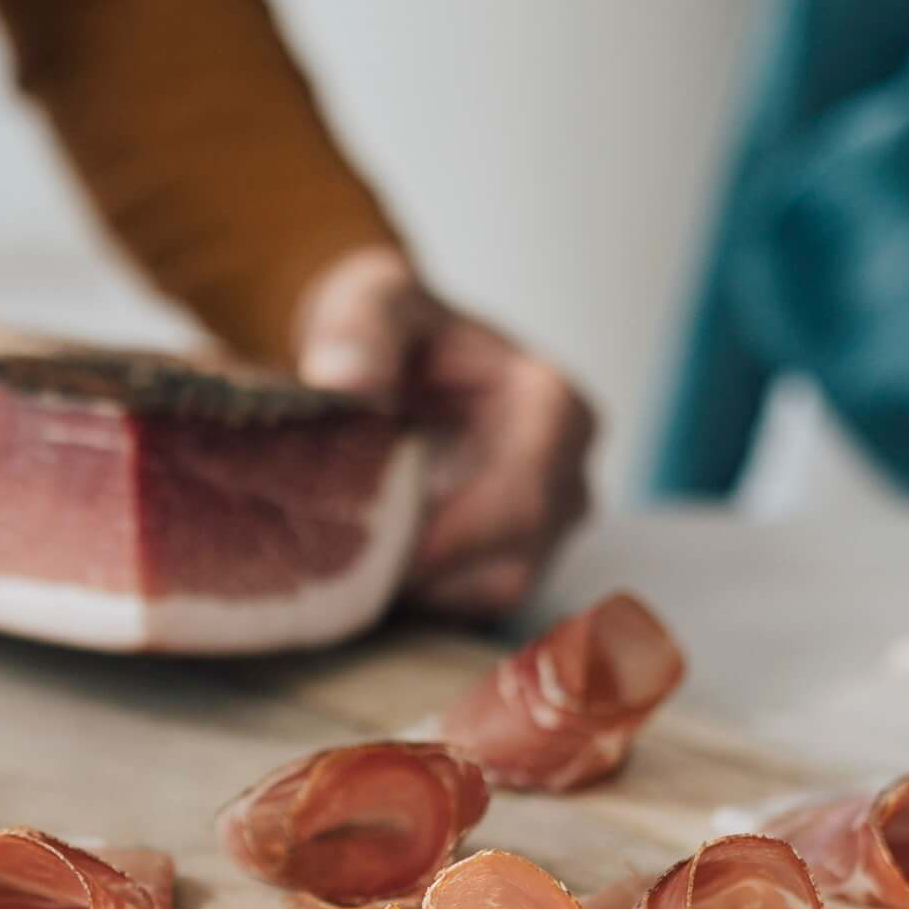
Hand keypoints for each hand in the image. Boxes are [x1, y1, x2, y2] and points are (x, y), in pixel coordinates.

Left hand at [293, 248, 597, 617]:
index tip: (367, 544)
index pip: (520, 500)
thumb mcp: (369, 303)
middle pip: (513, 561)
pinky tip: (369, 567)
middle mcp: (569, 474)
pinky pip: (476, 606)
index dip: (446, 536)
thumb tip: (345, 381)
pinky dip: (423, 597)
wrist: (393, 354)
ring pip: (495, 594)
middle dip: (424, 569)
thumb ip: (359, 331)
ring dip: (422, 590)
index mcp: (553, 408)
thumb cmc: (391, 328)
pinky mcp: (517, 560)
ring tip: (348, 558)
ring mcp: (550, 526)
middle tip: (339, 562)